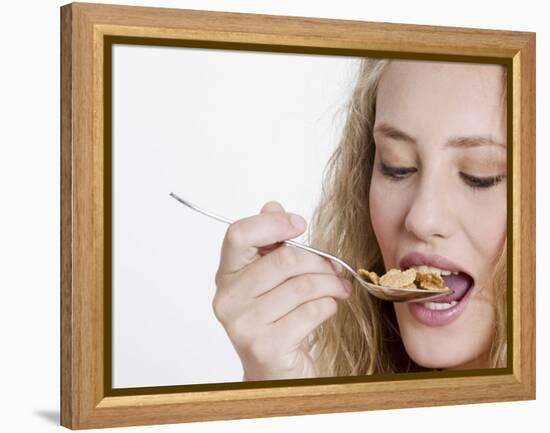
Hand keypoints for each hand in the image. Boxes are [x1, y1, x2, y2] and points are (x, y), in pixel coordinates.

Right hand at [212, 201, 351, 380]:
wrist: (275, 373)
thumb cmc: (276, 321)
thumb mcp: (271, 280)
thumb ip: (270, 243)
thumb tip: (272, 205)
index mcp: (226, 276)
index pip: (239, 235)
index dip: (273, 223)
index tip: (299, 224)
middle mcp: (228, 299)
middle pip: (284, 259)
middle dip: (319, 261)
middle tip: (335, 267)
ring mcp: (244, 325)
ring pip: (303, 285)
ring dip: (331, 284)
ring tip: (338, 288)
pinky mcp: (267, 346)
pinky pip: (312, 311)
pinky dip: (330, 306)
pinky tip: (329, 308)